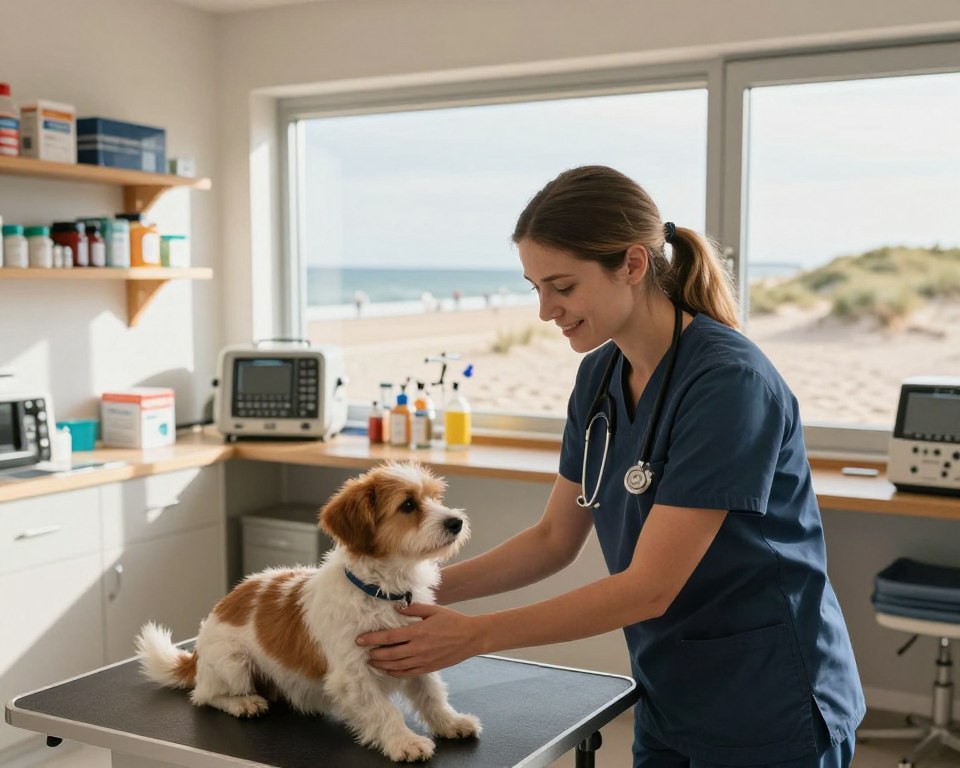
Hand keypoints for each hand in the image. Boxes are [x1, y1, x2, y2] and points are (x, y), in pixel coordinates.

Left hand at [356, 603, 481, 676]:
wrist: (471, 638)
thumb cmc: (452, 621)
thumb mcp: (433, 610)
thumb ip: (413, 610)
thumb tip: (396, 608)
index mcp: (417, 632)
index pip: (389, 637)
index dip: (372, 639)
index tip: (359, 640)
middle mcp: (418, 648)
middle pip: (389, 654)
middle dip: (373, 654)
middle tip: (362, 653)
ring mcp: (423, 660)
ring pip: (396, 666)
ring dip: (381, 665)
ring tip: (371, 662)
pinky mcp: (428, 668)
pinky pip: (407, 674)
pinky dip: (394, 673)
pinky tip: (387, 670)